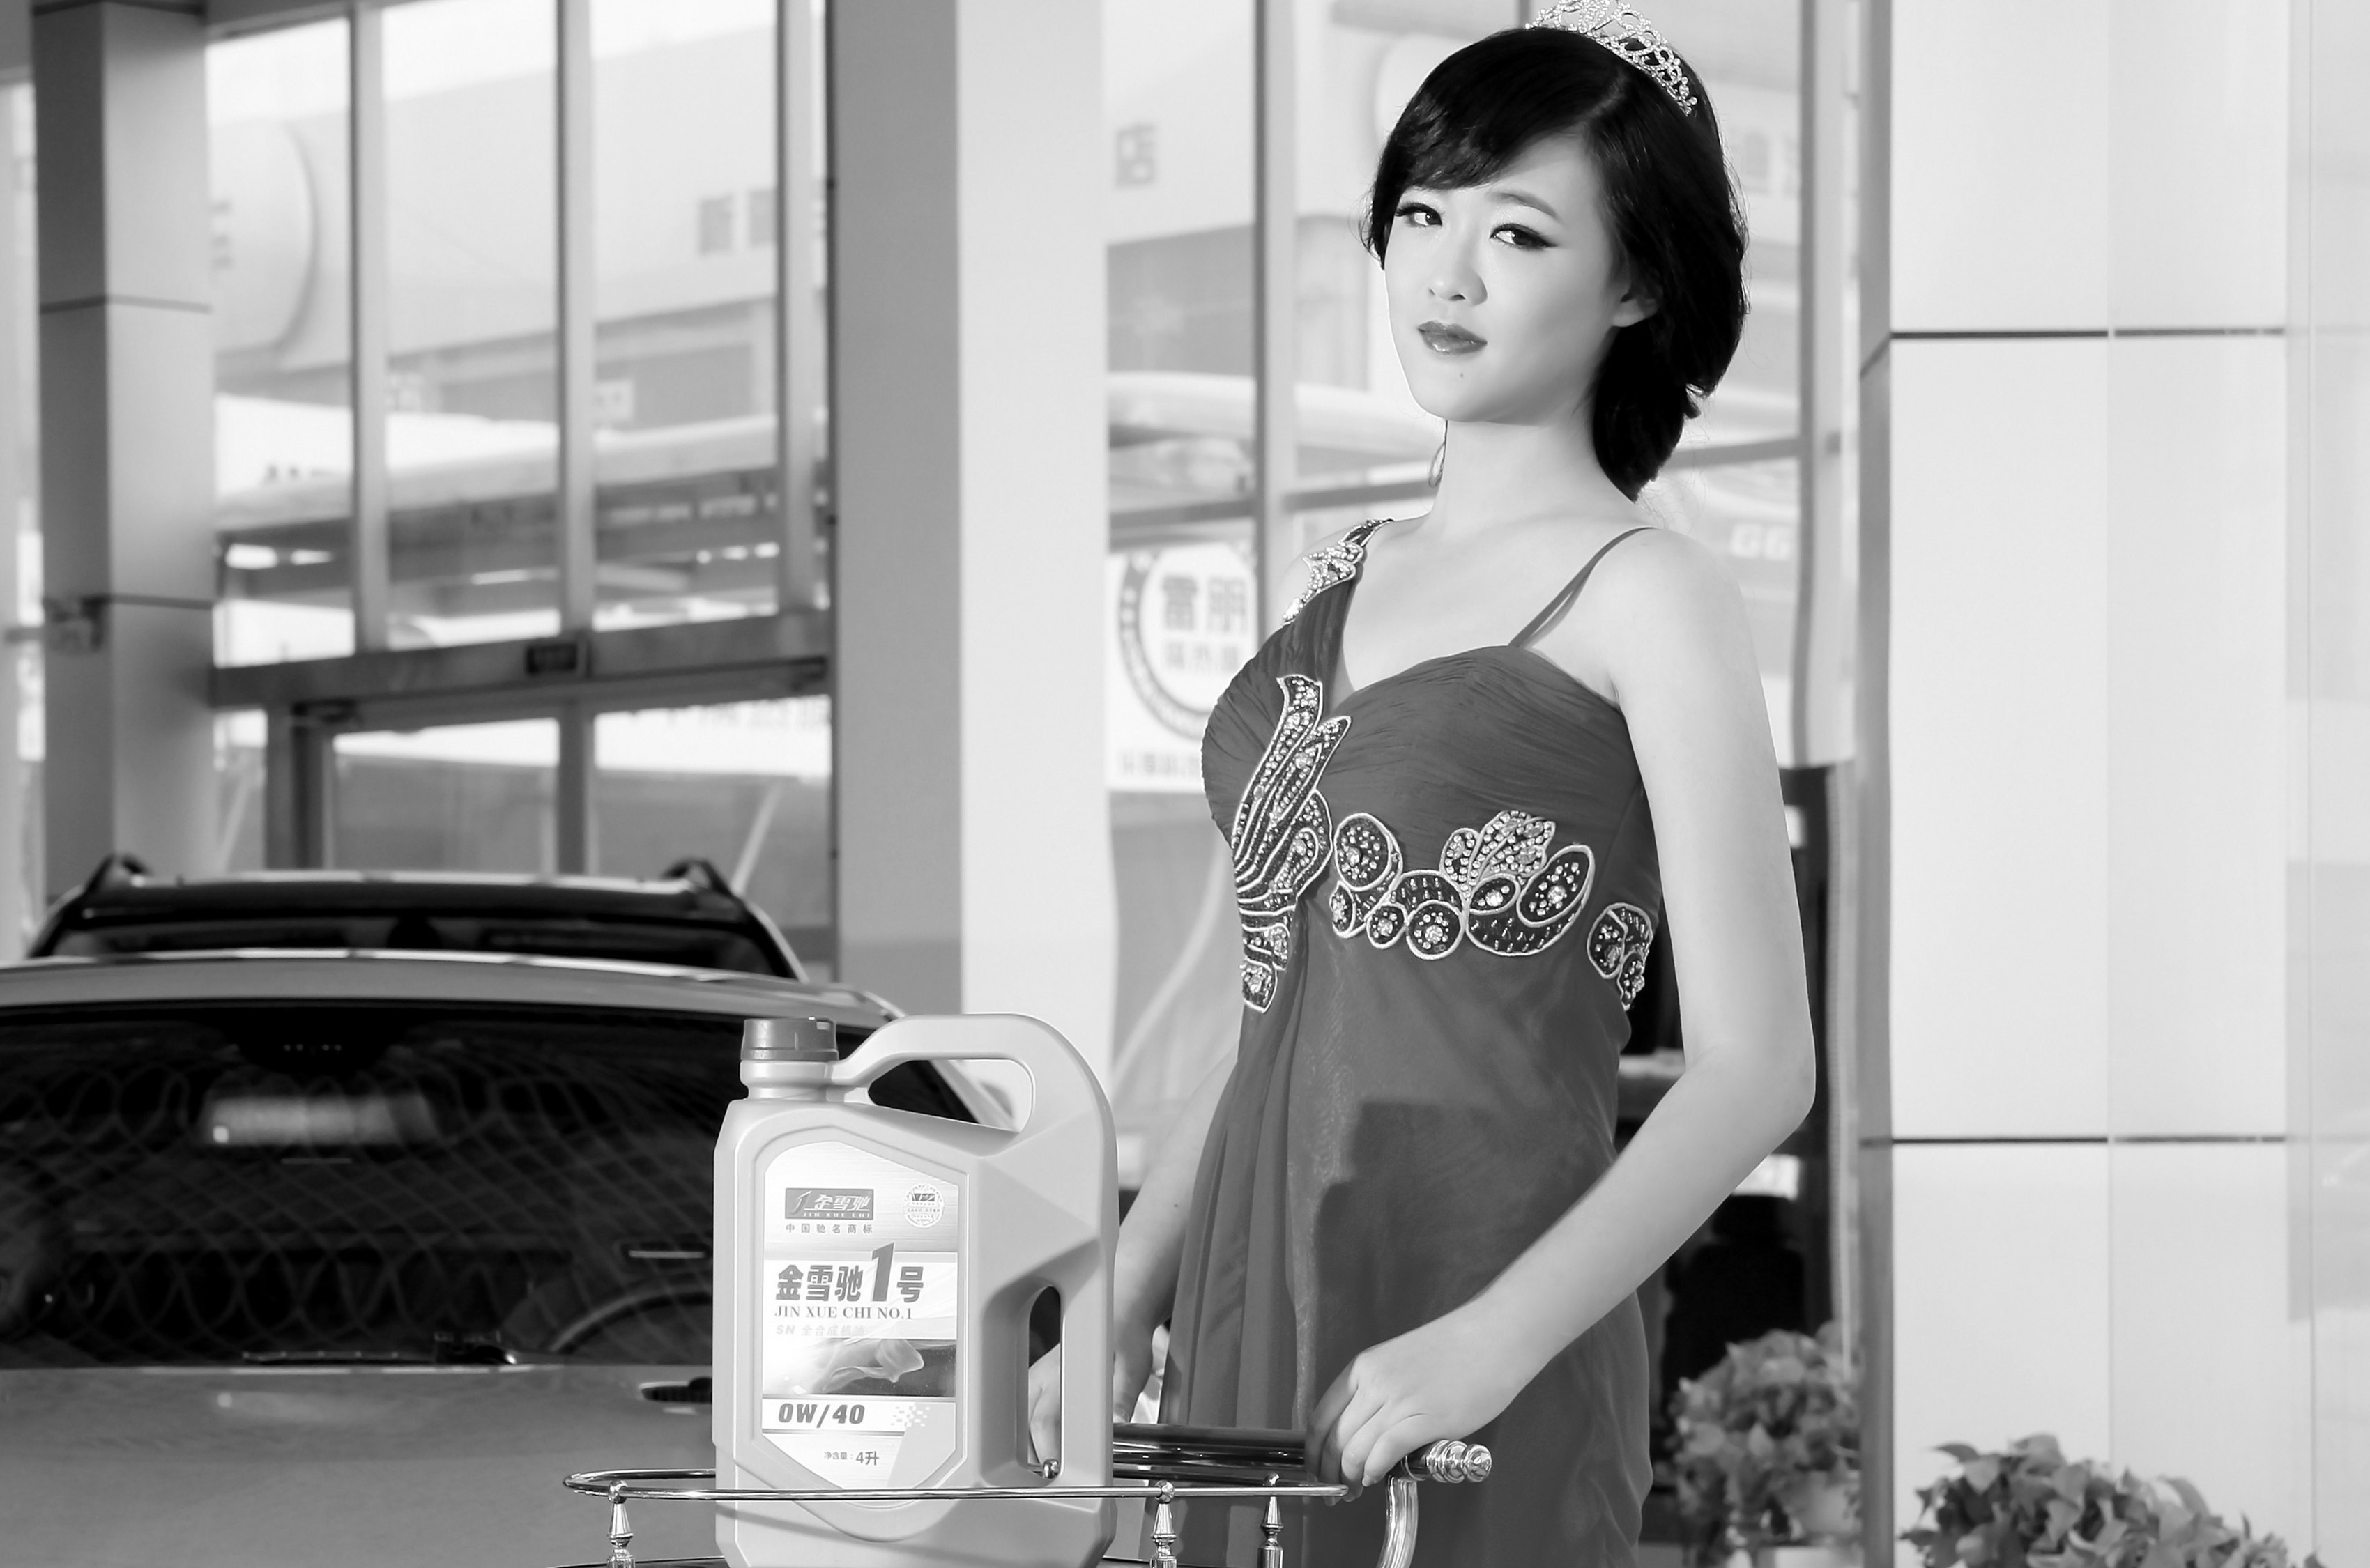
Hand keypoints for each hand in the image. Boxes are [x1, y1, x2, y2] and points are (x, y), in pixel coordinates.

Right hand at [1025, 1320, 1160, 1469]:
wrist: (1120, 1316)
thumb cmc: (1126, 1340)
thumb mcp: (1133, 1368)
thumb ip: (1123, 1396)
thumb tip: (1116, 1424)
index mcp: (1062, 1372)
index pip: (1044, 1422)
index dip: (1050, 1454)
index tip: (1063, 1476)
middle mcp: (1042, 1376)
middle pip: (1026, 1430)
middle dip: (1040, 1459)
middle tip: (1062, 1482)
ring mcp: (1034, 1380)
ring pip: (1021, 1428)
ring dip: (1035, 1451)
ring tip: (1058, 1471)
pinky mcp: (1034, 1386)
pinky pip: (1025, 1420)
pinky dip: (1034, 1439)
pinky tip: (1052, 1450)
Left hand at [1306, 1306, 1535, 1488]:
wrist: (1495, 1334)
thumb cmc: (1457, 1349)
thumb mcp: (1399, 1362)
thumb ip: (1378, 1393)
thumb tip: (1364, 1433)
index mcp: (1364, 1367)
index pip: (1321, 1418)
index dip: (1315, 1453)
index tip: (1318, 1471)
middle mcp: (1375, 1382)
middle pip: (1335, 1439)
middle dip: (1330, 1473)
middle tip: (1336, 1490)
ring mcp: (1400, 1399)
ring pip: (1355, 1449)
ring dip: (1351, 1477)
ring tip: (1357, 1489)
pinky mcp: (1427, 1417)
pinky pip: (1386, 1451)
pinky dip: (1375, 1471)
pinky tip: (1377, 1478)